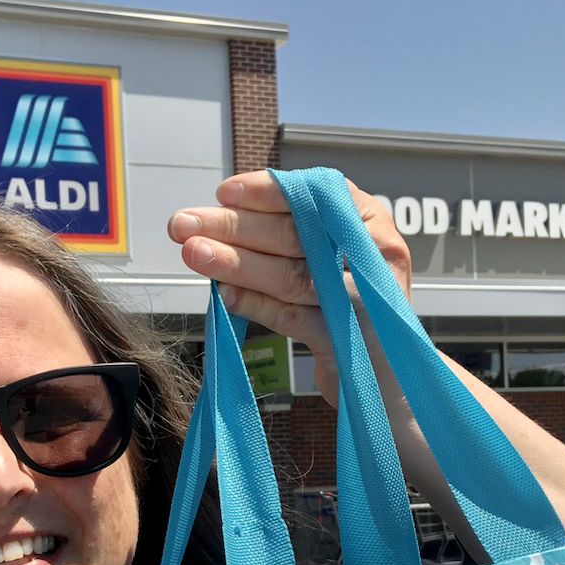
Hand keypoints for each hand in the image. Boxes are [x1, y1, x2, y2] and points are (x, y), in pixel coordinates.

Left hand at [167, 170, 410, 406]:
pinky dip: (256, 304)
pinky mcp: (350, 342)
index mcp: (369, 220)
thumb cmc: (344, 304)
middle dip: (233, 227)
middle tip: (183, 224)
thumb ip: (287, 233)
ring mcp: (367, 300)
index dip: (267, 192)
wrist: (382, 372)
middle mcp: (375, 254)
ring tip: (193, 253)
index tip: (223, 193)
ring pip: (292, 275)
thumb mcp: (326, 256)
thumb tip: (215, 221)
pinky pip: (294, 318)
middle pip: (296, 234)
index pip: (315, 195)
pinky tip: (224, 295)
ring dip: (236, 263)